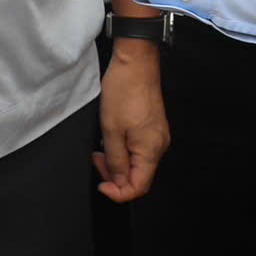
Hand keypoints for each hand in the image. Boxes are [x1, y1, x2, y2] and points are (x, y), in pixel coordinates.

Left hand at [96, 40, 168, 202]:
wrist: (136, 62)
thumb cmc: (124, 91)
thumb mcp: (111, 130)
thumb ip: (115, 160)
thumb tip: (118, 182)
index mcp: (151, 150)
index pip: (138, 187)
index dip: (118, 193)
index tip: (100, 184)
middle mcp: (159, 145)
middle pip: (139, 176)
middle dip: (115, 176)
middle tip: (96, 161)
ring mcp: (157, 136)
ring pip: (138, 163)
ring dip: (118, 162)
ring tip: (101, 149)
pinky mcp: (153, 127)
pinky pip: (140, 149)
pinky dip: (124, 150)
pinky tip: (112, 139)